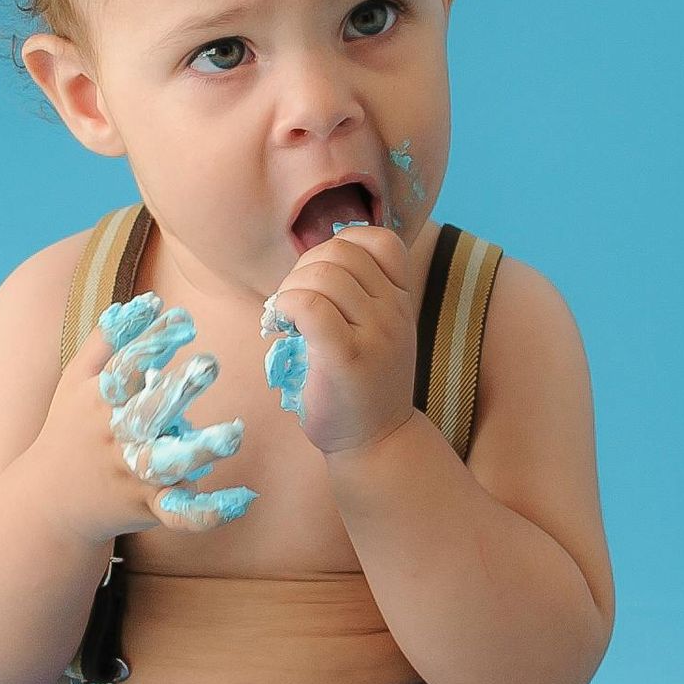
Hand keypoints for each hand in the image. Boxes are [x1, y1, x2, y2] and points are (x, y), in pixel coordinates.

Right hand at [28, 291, 258, 544]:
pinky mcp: (148, 506)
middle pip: (147, 411)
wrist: (47, 502)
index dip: (153, 341)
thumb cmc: (70, 430)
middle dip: (177, 389)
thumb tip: (149, 301)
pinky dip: (206, 511)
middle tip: (209, 365)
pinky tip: (241, 500)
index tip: (183, 318)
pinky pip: (179, 512)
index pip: (127, 365)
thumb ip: (110, 339)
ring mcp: (132, 473)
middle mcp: (116, 434)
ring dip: (199, 449)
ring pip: (166, 463)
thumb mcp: (76, 380)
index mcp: (100, 400)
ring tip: (233, 434)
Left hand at [259, 223, 416, 460]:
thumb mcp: (374, 332)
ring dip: (291, 288)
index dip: (342, 245)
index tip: (322, 277)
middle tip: (294, 302)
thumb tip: (311, 263)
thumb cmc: (361, 387)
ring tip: (286, 317)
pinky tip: (282, 325)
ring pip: (322, 274)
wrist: (376, 443)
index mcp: (401, 299)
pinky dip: (286, 306)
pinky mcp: (346, 356)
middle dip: (305, 267)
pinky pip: (309, 305)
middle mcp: (395, 311)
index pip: (380, 240)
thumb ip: (356, 296)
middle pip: (341, 251)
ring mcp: (376, 333)